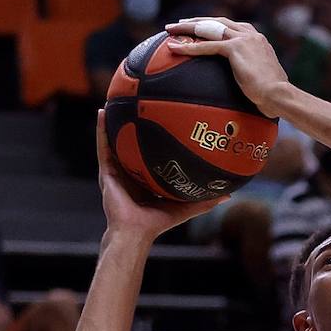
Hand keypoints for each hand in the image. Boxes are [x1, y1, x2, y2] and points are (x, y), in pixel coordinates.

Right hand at [96, 114, 226, 241]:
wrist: (136, 231)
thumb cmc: (157, 222)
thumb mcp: (184, 207)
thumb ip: (204, 201)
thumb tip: (227, 195)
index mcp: (145, 177)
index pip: (151, 153)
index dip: (156, 138)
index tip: (164, 119)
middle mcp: (130, 171)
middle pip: (132, 142)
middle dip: (134, 124)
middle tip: (140, 102)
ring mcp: (116, 169)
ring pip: (114, 140)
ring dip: (115, 120)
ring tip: (116, 99)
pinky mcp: (106, 170)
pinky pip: (103, 146)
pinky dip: (102, 129)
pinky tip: (103, 113)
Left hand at [166, 19, 288, 117]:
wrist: (280, 95)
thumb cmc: (273, 95)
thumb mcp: (262, 77)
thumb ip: (252, 72)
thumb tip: (247, 84)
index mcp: (257, 39)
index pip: (230, 26)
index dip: (213, 25)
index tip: (200, 27)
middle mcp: (251, 34)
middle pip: (217, 22)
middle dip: (196, 21)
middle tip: (180, 24)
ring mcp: (243, 39)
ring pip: (209, 28)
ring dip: (188, 28)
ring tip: (170, 30)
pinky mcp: (236, 49)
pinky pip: (207, 46)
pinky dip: (189, 47)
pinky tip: (174, 48)